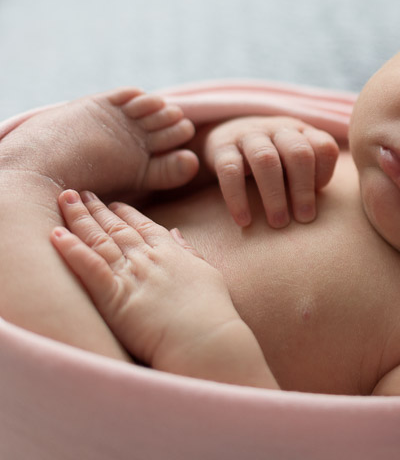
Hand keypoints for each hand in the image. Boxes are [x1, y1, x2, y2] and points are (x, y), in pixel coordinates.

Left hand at [50, 190, 277, 387]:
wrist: (205, 339)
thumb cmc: (211, 313)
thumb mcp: (207, 274)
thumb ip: (189, 252)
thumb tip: (177, 234)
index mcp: (170, 253)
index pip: (143, 226)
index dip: (125, 213)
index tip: (112, 203)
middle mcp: (148, 258)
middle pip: (116, 227)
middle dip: (95, 208)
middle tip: (77, 192)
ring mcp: (130, 275)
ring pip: (98, 240)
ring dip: (79, 218)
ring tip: (63, 200)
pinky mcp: (114, 297)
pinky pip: (89, 268)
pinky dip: (72, 251)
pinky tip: (56, 235)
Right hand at [203, 116, 338, 227]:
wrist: (225, 138)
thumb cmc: (273, 161)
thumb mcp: (293, 162)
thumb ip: (312, 177)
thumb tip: (317, 209)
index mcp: (302, 133)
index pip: (324, 146)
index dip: (325, 172)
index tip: (319, 193)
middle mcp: (278, 130)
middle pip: (298, 152)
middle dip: (303, 189)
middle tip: (304, 219)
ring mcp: (249, 135)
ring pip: (265, 159)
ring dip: (274, 195)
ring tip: (279, 223)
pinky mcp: (221, 147)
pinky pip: (230, 170)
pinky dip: (238, 198)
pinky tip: (244, 221)